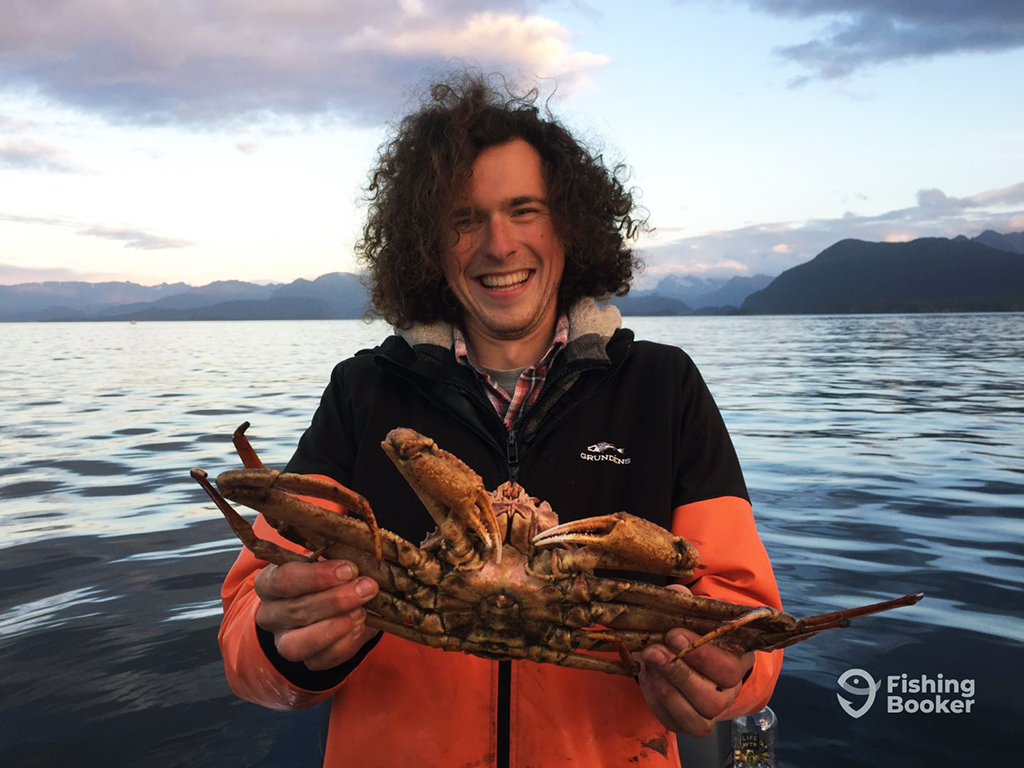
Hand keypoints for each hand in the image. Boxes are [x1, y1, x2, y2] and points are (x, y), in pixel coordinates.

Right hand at [254, 559, 379, 670]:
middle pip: (295, 611)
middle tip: (367, 588)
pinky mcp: (304, 660)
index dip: (317, 576)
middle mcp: (269, 614)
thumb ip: (338, 559)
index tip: (350, 569)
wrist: (333, 603)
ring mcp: (283, 641)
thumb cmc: (328, 576)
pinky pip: (319, 660)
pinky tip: (360, 627)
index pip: (284, 579)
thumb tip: (362, 559)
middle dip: (336, 600)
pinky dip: (343, 644)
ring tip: (362, 611)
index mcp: (269, 582)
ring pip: (298, 644)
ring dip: (336, 626)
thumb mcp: (328, 560)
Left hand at [636, 585, 754, 736]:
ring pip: (697, 720)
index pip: (729, 668)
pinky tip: (646, 678)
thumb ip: (684, 600)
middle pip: (713, 699)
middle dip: (679, 674)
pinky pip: (674, 724)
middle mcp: (728, 692)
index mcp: (737, 661)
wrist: (675, 647)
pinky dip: (656, 702)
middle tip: (653, 651)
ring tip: (647, 664)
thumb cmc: (687, 627)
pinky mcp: (687, 723)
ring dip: (667, 691)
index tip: (673, 634)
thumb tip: (676, 594)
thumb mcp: (688, 610)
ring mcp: (709, 712)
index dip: (702, 655)